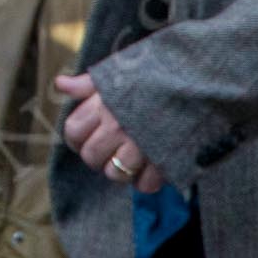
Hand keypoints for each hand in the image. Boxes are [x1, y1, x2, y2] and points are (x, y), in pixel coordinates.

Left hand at [56, 72, 165, 193]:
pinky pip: (144, 185)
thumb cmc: (154, 74)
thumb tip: (61, 84)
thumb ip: (88, 83)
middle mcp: (118, 126)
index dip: (76, 137)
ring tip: (130, 158)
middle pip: (91, 156)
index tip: (85, 137)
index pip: (73, 132)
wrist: (197, 78)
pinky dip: (145, 181)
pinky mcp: (164, 160)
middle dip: (97, 156)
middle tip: (110, 148)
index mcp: (104, 104)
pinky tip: (150, 167)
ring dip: (120, 170)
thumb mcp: (118, 72)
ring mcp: (140, 146)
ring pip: (114, 174)